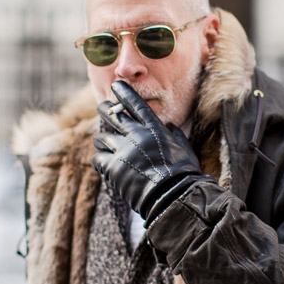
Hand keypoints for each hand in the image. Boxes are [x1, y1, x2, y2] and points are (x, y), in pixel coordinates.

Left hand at [92, 81, 207, 222]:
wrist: (174, 197)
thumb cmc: (184, 175)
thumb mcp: (186, 150)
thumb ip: (176, 135)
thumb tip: (170, 126)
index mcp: (155, 129)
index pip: (136, 105)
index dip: (124, 93)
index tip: (115, 86)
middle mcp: (137, 135)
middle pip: (114, 115)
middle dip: (105, 109)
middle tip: (101, 108)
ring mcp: (124, 150)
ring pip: (101, 138)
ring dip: (102, 142)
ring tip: (103, 145)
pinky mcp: (113, 167)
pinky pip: (97, 158)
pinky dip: (99, 161)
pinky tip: (103, 165)